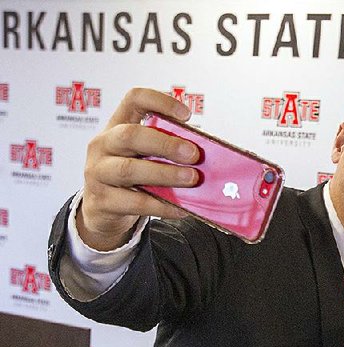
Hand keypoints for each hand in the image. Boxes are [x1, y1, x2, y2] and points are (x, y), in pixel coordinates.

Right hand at [78, 88, 200, 249]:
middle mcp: (103, 145)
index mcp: (117, 126)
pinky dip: (161, 205)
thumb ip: (167, 150)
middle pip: (131, 135)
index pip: (134, 100)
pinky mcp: (102, 201)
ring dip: (166, 174)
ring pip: (130, 170)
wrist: (102, 209)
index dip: (160, 101)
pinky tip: (180, 208)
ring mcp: (98, 173)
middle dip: (166, 144)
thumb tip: (206, 157)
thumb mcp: (143, 156)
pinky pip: (135, 203)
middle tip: (194, 154)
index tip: (187, 115)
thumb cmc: (130, 177)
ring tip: (192, 179)